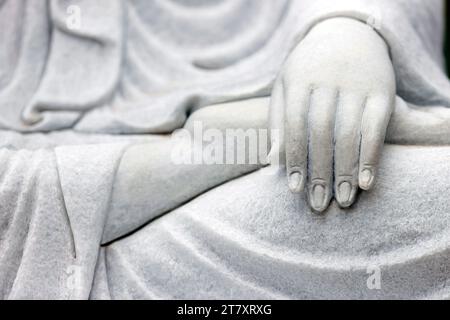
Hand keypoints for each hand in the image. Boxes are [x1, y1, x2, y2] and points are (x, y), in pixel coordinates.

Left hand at [270, 18, 395, 211]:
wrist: (347, 34)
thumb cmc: (308, 69)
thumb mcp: (285, 84)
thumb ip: (277, 119)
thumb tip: (271, 161)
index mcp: (300, 80)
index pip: (294, 124)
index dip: (294, 158)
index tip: (294, 188)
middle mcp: (329, 81)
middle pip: (322, 133)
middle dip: (319, 172)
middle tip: (317, 204)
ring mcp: (358, 85)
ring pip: (350, 133)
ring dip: (346, 171)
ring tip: (342, 201)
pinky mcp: (383, 91)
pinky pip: (377, 128)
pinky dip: (371, 157)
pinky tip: (366, 183)